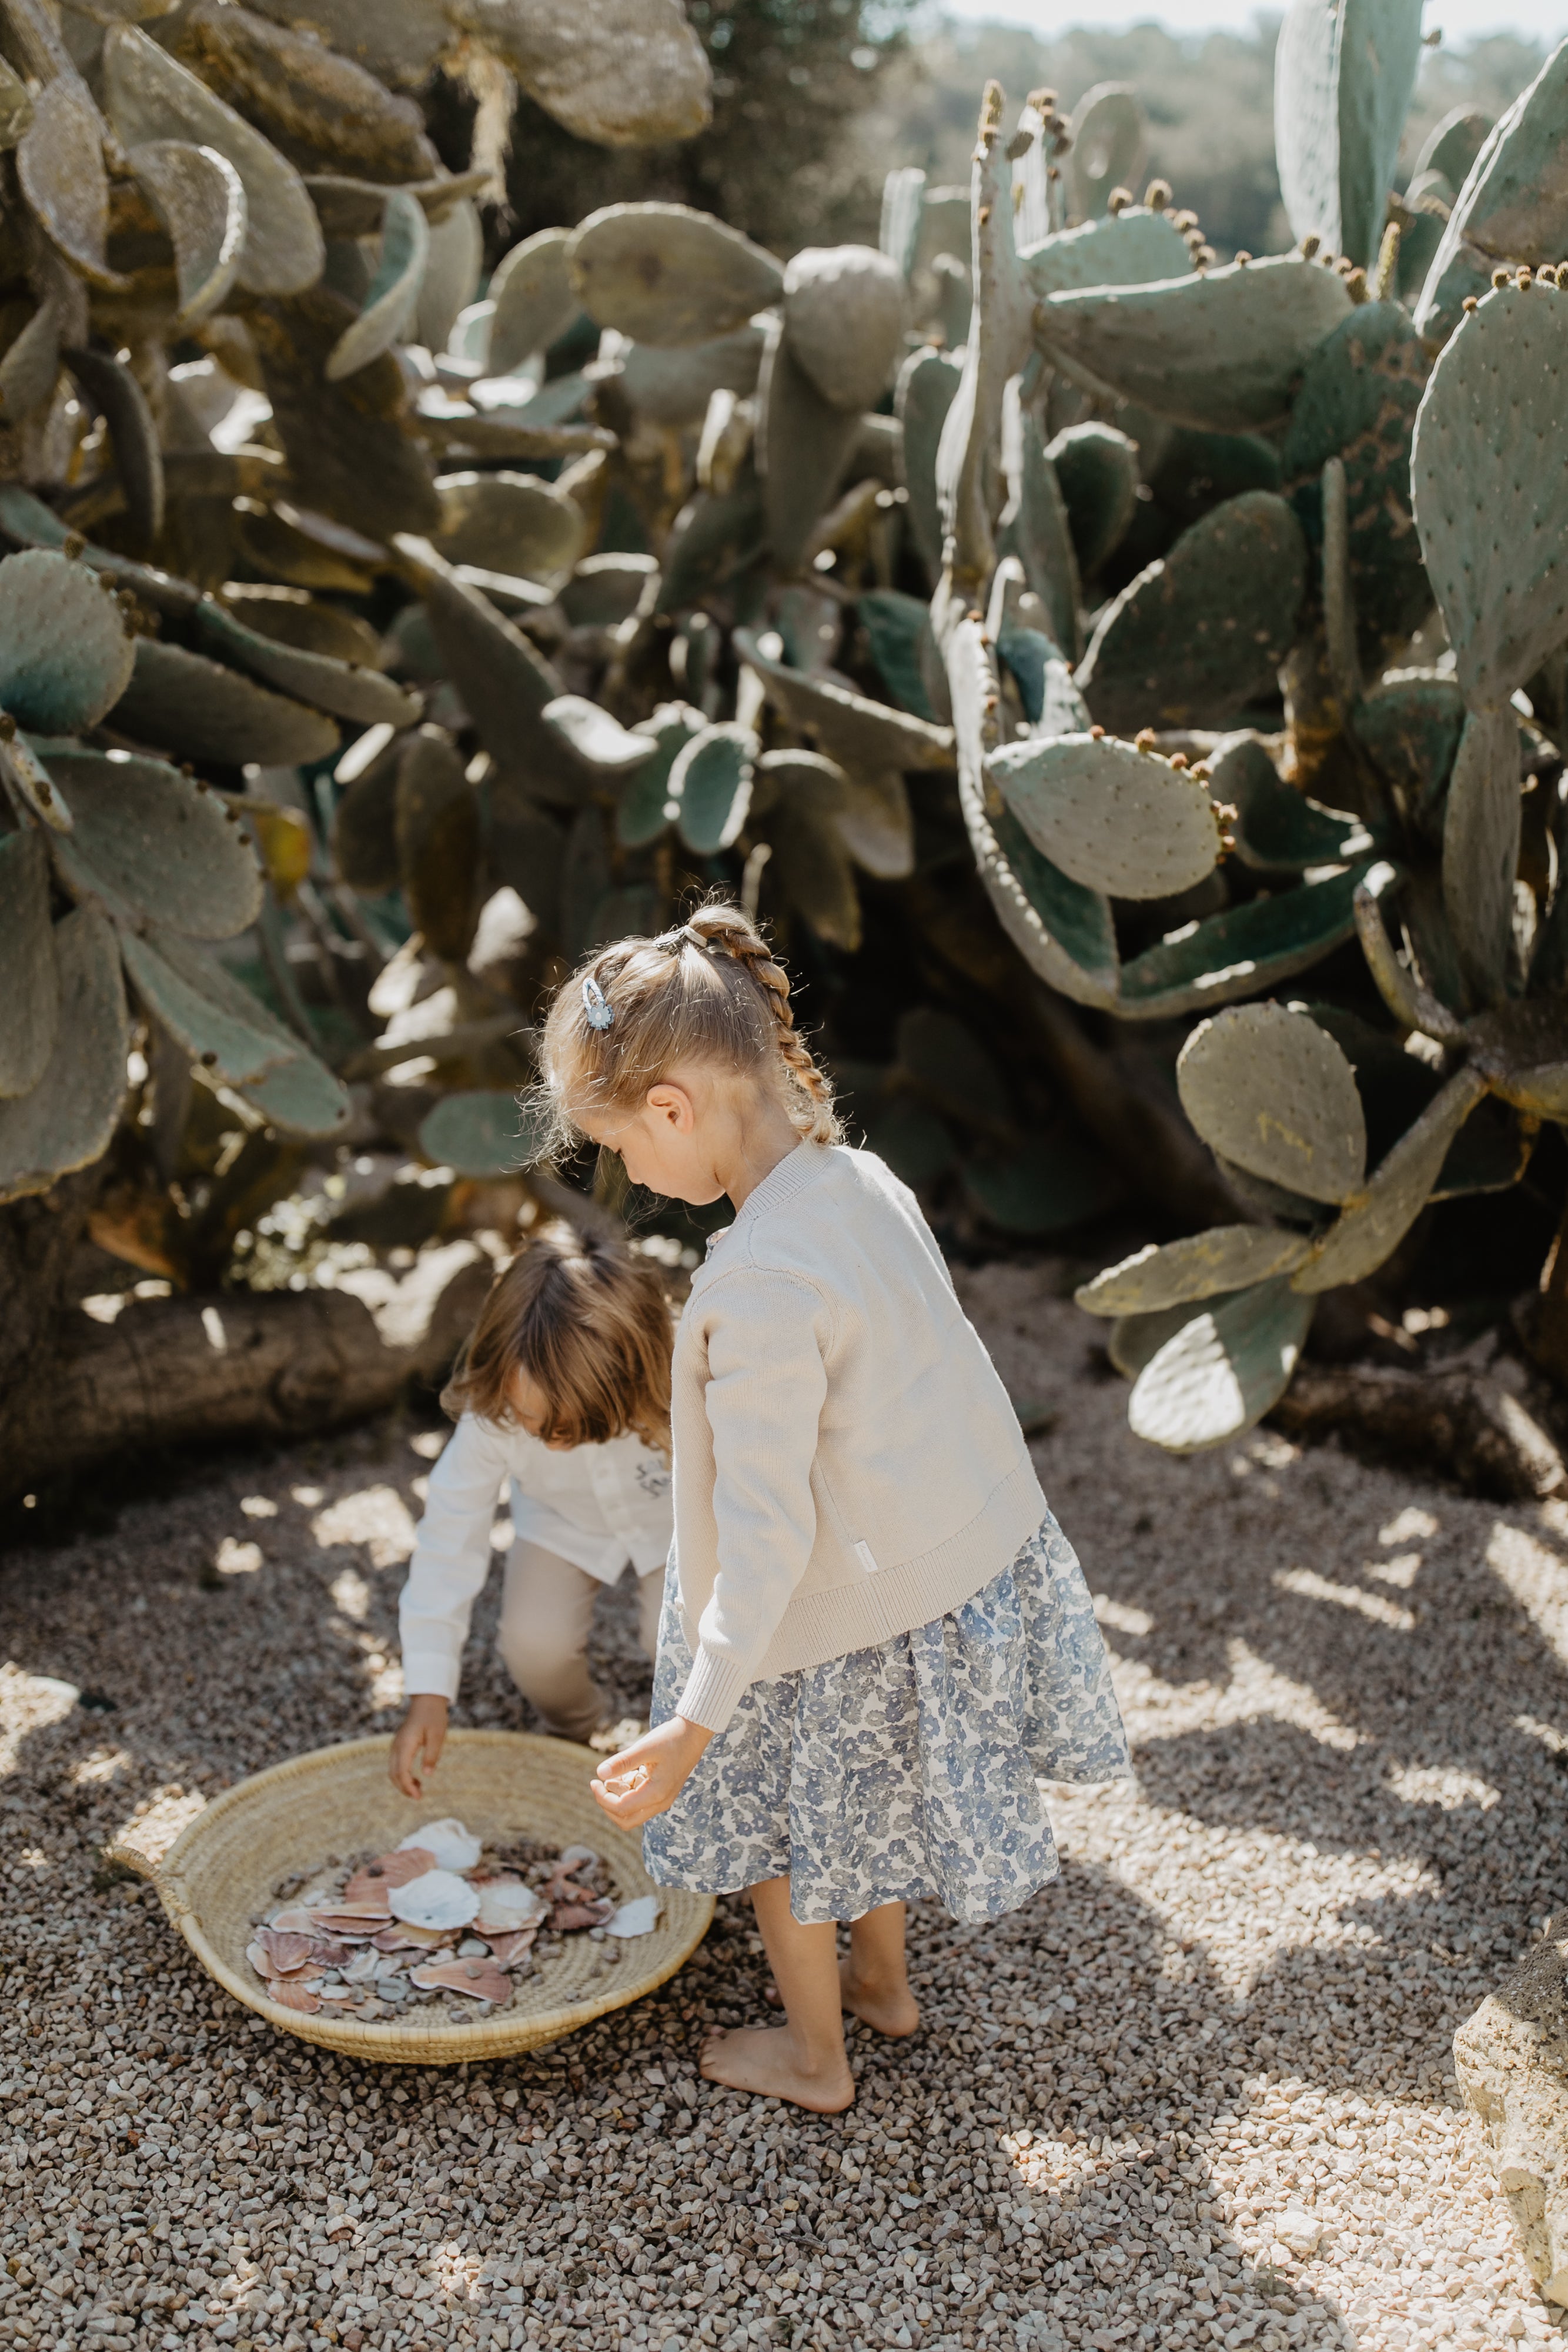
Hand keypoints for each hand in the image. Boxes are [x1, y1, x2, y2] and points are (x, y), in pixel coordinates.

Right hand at [390, 1694, 448, 1797]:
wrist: (427, 1701)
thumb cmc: (434, 1717)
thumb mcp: (437, 1736)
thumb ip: (432, 1755)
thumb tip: (428, 1775)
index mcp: (405, 1744)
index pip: (401, 1772)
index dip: (408, 1787)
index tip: (419, 1796)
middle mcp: (397, 1746)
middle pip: (393, 1774)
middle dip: (404, 1788)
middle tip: (419, 1797)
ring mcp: (396, 1745)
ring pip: (392, 1770)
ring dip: (402, 1783)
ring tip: (419, 1790)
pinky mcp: (399, 1745)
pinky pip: (395, 1764)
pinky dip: (402, 1775)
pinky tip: (416, 1779)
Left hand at [592, 1715, 711, 1828]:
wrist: (694, 1733)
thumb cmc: (672, 1738)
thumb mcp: (645, 1747)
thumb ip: (622, 1762)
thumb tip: (599, 1773)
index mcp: (656, 1794)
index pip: (621, 1809)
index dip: (603, 1798)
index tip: (594, 1780)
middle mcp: (660, 1802)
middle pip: (625, 1819)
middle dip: (608, 1805)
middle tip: (600, 1784)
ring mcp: (661, 1799)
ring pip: (631, 1812)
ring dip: (619, 1797)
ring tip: (620, 1772)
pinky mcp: (660, 1793)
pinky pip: (639, 1801)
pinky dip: (628, 1791)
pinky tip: (630, 1771)